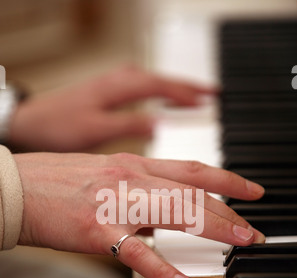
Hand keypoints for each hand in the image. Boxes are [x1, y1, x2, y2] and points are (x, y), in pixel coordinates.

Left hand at [9, 66, 216, 152]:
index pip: (160, 85)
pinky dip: (158, 91)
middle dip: (188, 86)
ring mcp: (113, 84)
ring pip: (153, 81)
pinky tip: (163, 99)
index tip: (208, 101)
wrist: (32, 122)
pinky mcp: (108, 92)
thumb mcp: (95, 129)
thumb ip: (128, 125)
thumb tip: (160, 124)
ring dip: (175, 87)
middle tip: (214, 94)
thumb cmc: (58, 125)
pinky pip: (142, 87)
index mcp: (118, 87)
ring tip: (197, 96)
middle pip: (161, 79)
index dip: (185, 93)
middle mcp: (118, 81)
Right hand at [14, 152, 264, 277]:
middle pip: (194, 192)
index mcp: (132, 164)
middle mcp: (130, 178)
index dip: (228, 179)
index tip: (251, 191)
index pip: (192, 169)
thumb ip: (137, 186)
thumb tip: (162, 207)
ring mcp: (115, 204)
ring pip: (177, 212)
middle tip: (253, 229)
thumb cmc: (55, 180)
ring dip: (215, 228)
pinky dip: (161, 268)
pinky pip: (135, 252)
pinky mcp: (96, 231)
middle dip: (231, 211)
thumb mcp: (104, 171)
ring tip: (240, 243)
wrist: (14, 187)